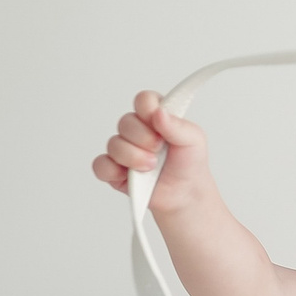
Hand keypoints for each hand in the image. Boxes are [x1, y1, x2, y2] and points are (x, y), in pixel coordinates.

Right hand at [91, 90, 215, 215]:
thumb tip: (159, 112)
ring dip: (133, 157)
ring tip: (151, 167)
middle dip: (143, 138)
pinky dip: (113, 170)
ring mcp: (124, 150)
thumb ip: (177, 125)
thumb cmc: (189, 164)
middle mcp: (137, 131)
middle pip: (125, 122)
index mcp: (156, 117)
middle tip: (159, 150)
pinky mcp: (114, 171)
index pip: (143, 100)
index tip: (157, 120)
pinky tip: (129, 176)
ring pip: (113, 144)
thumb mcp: (194, 140)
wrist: (186, 195)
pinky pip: (100, 165)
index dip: (147, 109)